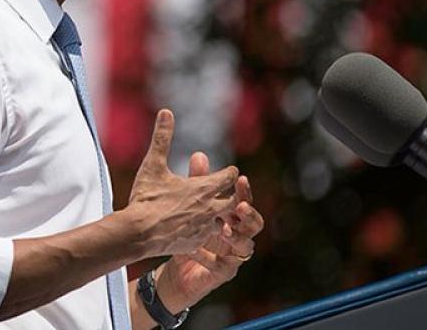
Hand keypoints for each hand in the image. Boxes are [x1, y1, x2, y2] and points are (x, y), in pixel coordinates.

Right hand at [127, 109, 239, 257]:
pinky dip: (206, 234)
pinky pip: (208, 240)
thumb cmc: (147, 197)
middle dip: (231, 195)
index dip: (228, 173)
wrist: (139, 232)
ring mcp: (205, 229)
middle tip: (226, 192)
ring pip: (224, 222)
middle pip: (234, 201)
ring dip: (220, 217)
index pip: (229, 177)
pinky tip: (198, 233)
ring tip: (212, 214)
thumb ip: (162, 138)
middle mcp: (210, 208)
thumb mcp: (153, 164)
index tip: (228, 172)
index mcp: (204, 188)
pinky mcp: (196, 244)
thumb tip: (166, 112)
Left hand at [156, 151, 264, 309]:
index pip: (244, 200)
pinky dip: (209, 257)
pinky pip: (222, 266)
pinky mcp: (221, 273)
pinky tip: (194, 249)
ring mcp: (231, 255)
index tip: (240, 178)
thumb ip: (196, 180)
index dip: (244, 191)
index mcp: (231, 216)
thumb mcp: (188, 203)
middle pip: (254, 223)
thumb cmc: (183, 231)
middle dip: (250, 214)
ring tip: (222, 228)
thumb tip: (199, 154)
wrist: (172, 266)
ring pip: (246, 247)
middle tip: (240, 205)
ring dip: (236, 236)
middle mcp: (236, 235)